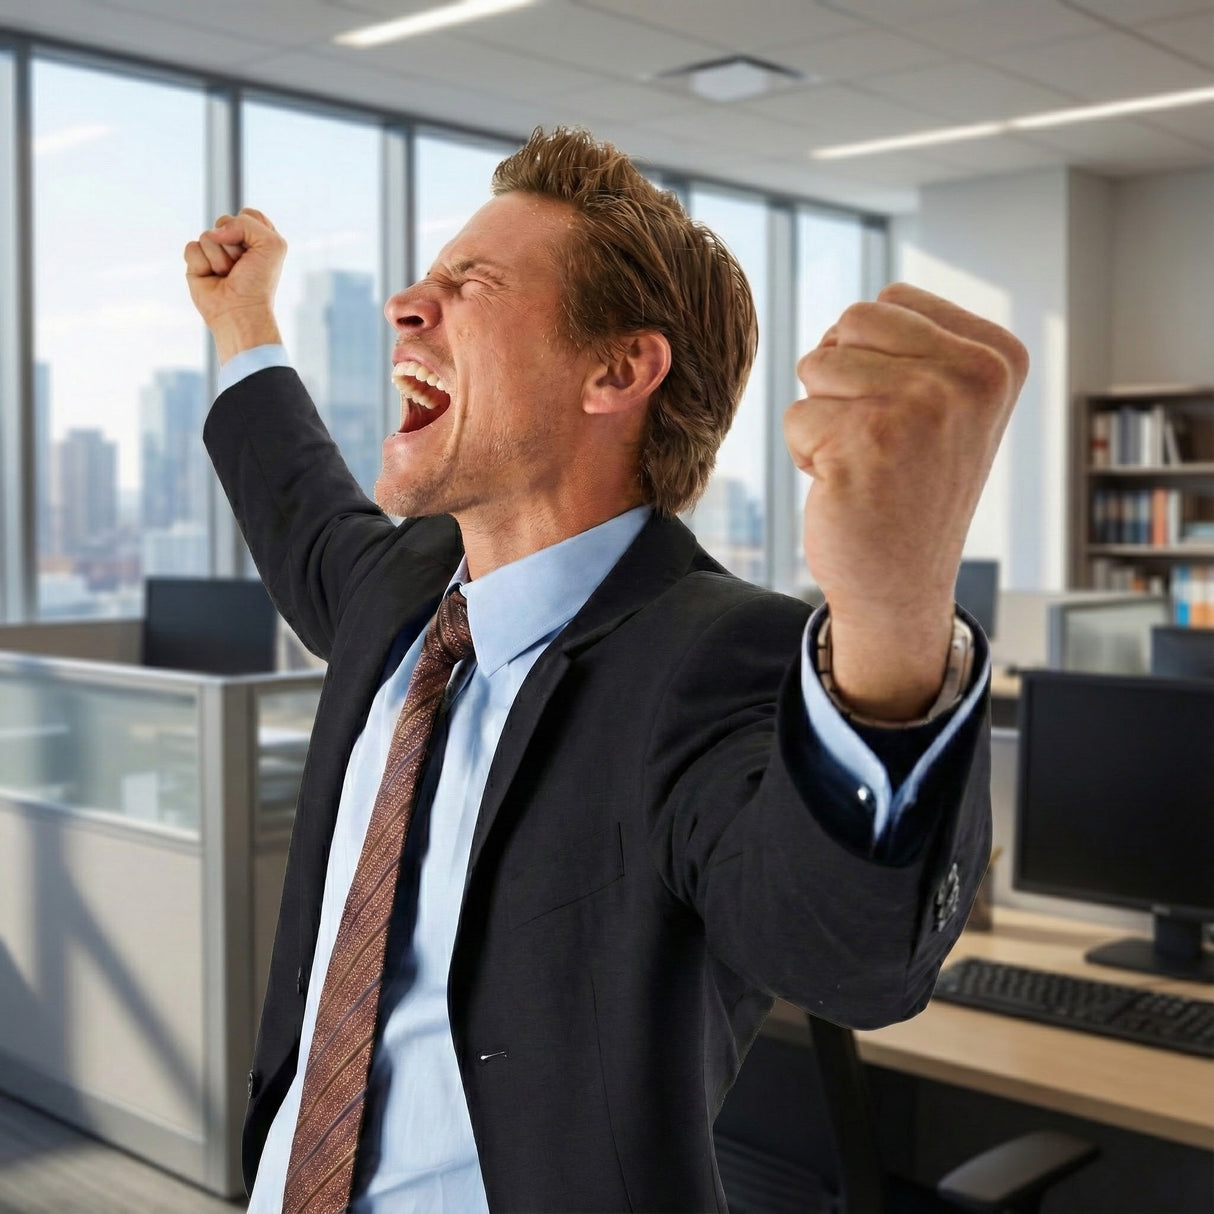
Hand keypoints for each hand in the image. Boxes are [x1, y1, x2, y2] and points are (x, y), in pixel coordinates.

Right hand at [183, 207, 285, 362]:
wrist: (240, 311)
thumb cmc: (259, 283)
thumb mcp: (271, 245)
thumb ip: (247, 223)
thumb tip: (214, 233)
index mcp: (257, 238)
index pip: (248, 214)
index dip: (250, 229)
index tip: (257, 252)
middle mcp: (235, 244)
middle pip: (225, 220)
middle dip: (234, 244)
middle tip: (241, 266)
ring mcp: (214, 252)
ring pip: (208, 235)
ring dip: (220, 258)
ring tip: (227, 275)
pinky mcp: (196, 263)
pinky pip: (192, 248)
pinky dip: (203, 264)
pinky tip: (212, 278)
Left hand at [785, 282, 1027, 720]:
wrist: (901, 586)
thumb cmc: (912, 489)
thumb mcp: (948, 406)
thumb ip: (918, 347)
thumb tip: (849, 322)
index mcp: (997, 358)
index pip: (890, 303)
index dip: (874, 359)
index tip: (907, 417)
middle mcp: (969, 377)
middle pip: (848, 324)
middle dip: (840, 380)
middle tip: (876, 439)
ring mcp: (919, 408)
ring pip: (815, 366)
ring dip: (822, 415)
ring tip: (862, 461)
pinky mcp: (864, 442)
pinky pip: (795, 417)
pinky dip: (805, 453)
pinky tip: (845, 486)